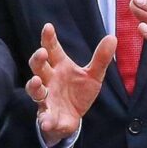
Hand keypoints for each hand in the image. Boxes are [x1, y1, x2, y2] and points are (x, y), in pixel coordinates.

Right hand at [25, 23, 116, 146]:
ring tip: (36, 81)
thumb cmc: (79, 91)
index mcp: (60, 66)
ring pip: (35, 89)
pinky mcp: (48, 115)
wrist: (74, 117)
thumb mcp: (93, 75)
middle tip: (42, 52)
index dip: (48, 38)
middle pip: (38, 66)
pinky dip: (45, 119)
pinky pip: (44, 116)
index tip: (48, 27)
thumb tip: (112, 38)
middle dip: (37, 59)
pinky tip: (46, 121)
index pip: (52, 49)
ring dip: (34, 85)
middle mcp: (49, 79)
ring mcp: (46, 97)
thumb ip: (101, 58)